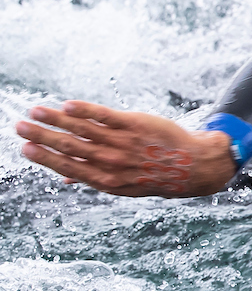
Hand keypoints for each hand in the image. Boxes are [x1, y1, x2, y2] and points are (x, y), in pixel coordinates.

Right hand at [16, 101, 236, 196]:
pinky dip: (85, 110)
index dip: (45, 158)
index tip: (25, 148)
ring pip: (82, 129)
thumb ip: (94, 178)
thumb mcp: (125, 186)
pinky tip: (68, 105)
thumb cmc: (154, 173)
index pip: (68, 167)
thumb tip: (64, 180)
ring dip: (56, 119)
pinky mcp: (135, 125)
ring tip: (36, 111)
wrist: (191, 165)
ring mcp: (123, 143)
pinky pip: (105, 116)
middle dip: (42, 136)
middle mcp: (112, 162)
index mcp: (106, 180)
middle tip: (20, 127)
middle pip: (70, 147)